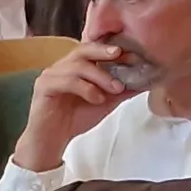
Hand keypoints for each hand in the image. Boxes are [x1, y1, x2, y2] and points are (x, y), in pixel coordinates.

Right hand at [14, 38, 146, 168]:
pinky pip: (67, 81)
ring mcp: (51, 75)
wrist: (52, 140)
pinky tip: (96, 99)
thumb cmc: (74, 119)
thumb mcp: (105, 102)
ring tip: (115, 89)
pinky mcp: (44, 86)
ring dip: (100, 76)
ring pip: (77, 65)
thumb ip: (121, 91)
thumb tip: (146, 81)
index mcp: (76, 66)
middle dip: (104, 51)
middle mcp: (62, 66)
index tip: (134, 56)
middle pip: (83, 49)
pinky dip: (86, 88)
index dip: (113, 50)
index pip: (94, 50)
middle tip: (120, 55)